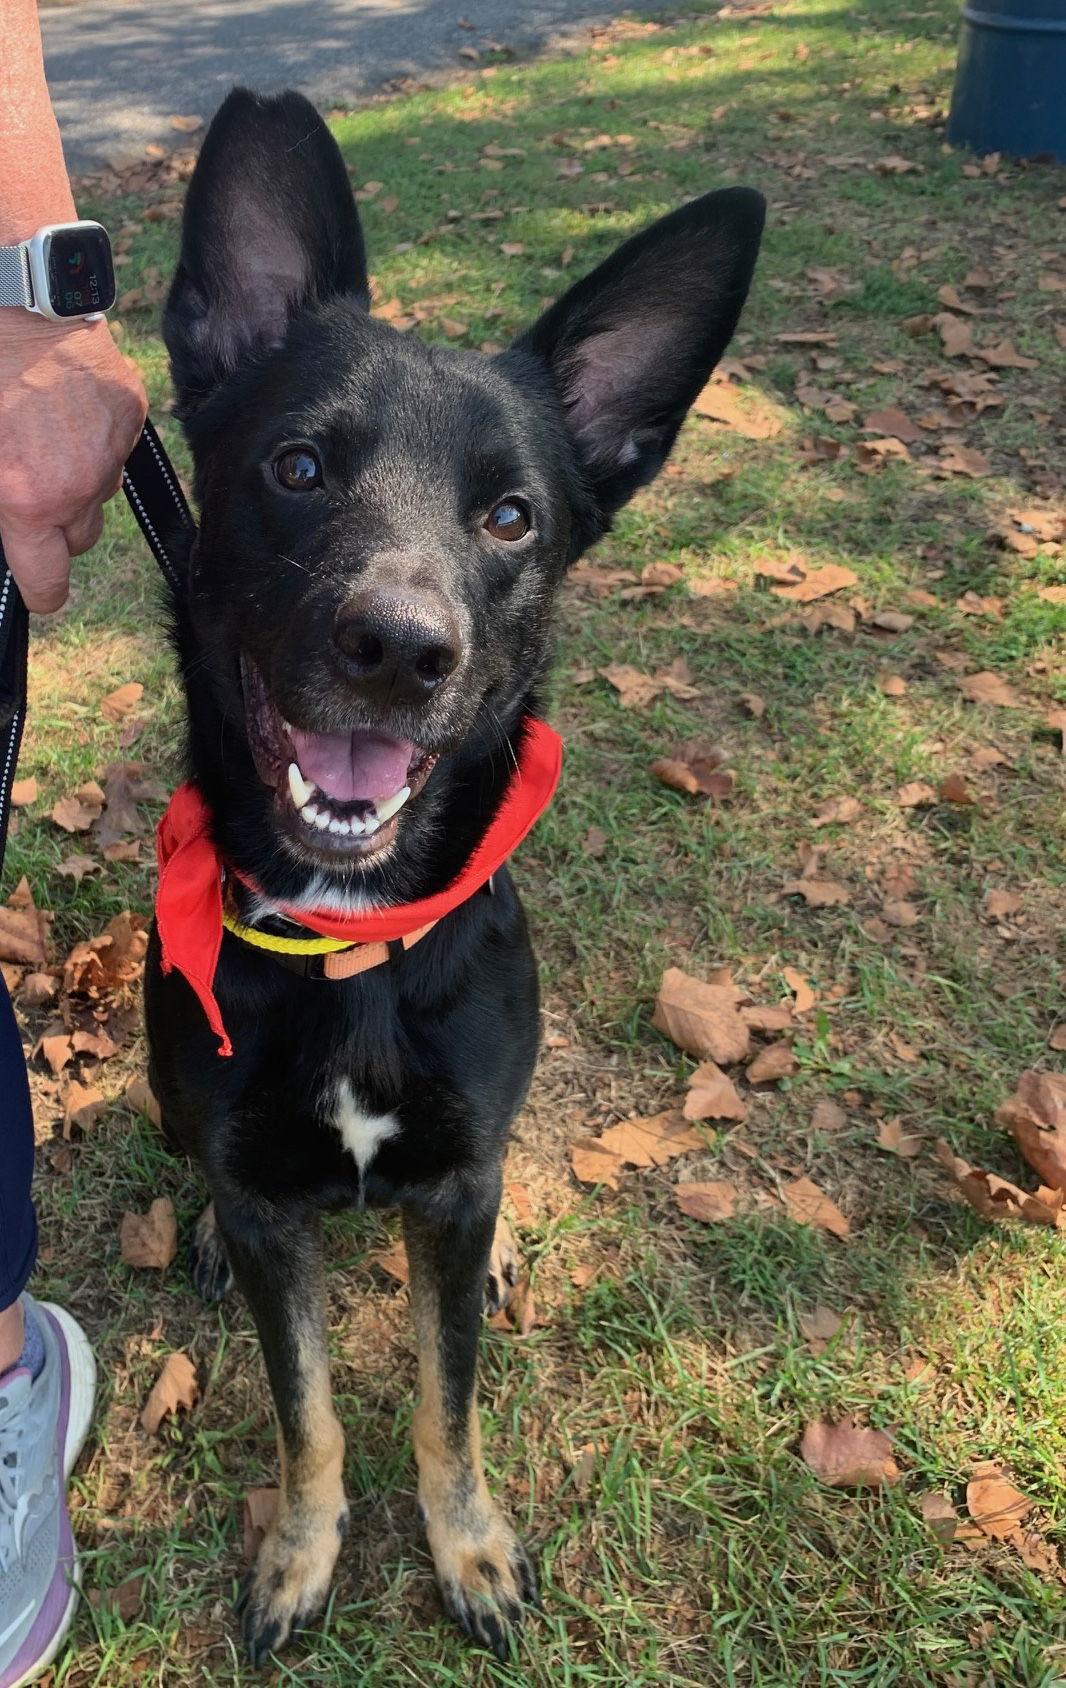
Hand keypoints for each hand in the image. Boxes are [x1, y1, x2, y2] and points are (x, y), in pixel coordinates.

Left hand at [0, 315, 146, 611]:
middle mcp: (80, 484)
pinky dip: (95, 441)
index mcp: (30, 499)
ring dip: (78, 481)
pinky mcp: (131, 413)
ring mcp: (111, 449)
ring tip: (45, 438)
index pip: (49, 583)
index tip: (38, 590)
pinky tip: (67, 409)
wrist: (17, 299)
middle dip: (55, 526)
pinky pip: (116, 449)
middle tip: (28, 491)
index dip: (40, 591)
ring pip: (100, 493)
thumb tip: (8, 524)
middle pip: (79, 539)